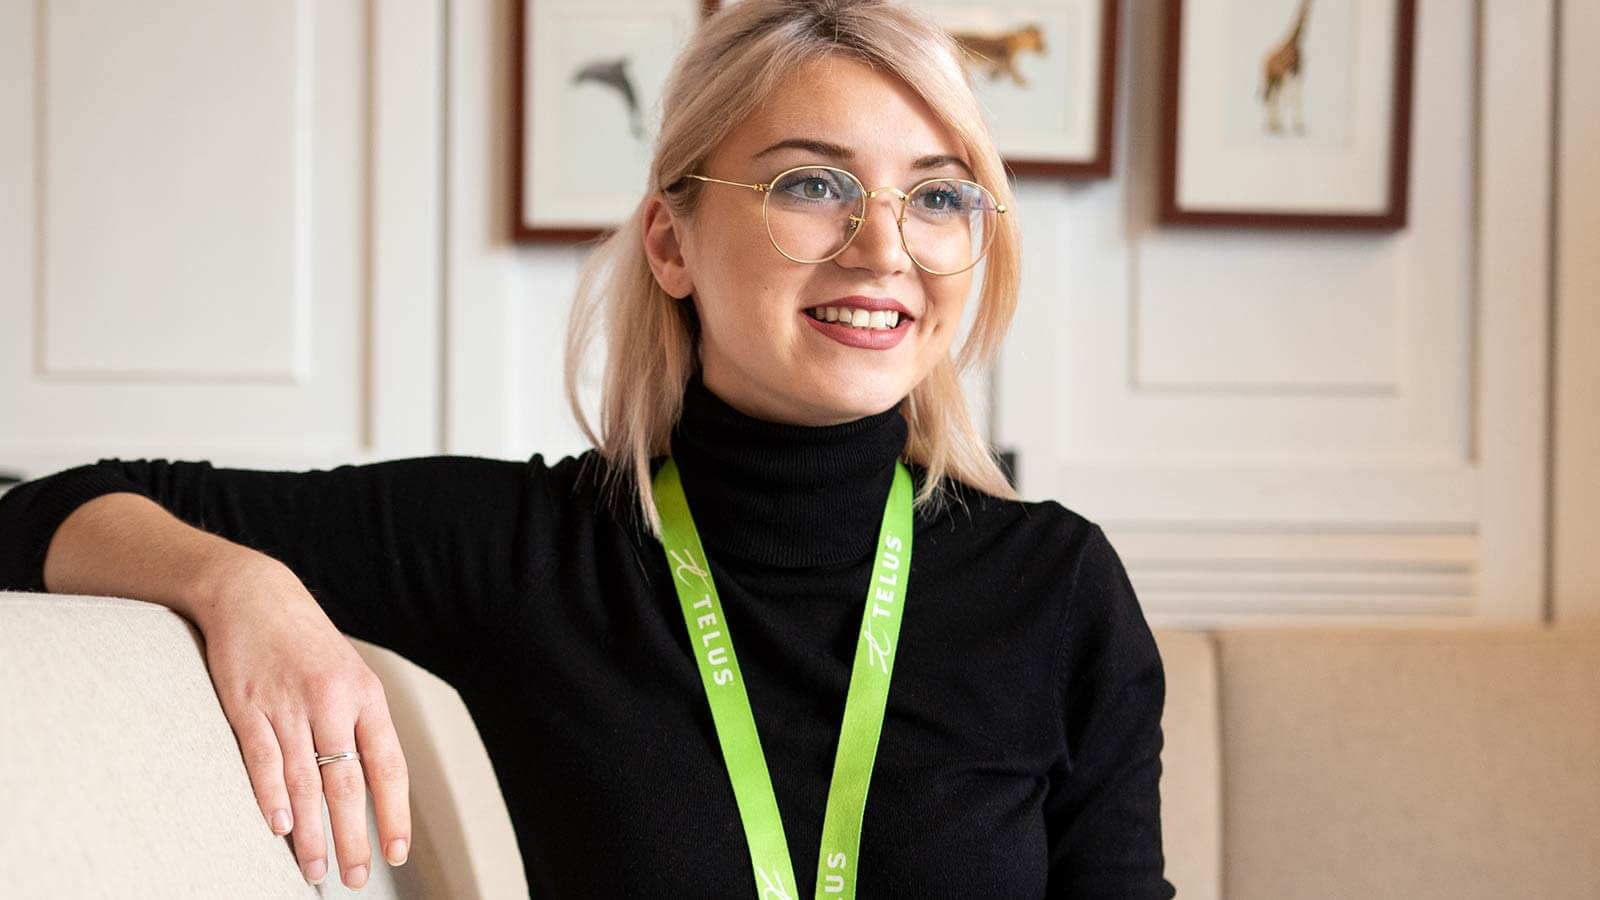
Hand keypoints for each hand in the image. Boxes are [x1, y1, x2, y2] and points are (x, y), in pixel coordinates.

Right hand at [196, 559, 411, 888]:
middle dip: (352, 837)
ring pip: (306, 781)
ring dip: (311, 833)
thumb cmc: (306, 642)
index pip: (388, 766)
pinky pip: (263, 759)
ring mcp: (288, 704)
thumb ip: (361, 725)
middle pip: (347, 783)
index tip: (396, 852)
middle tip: (356, 877)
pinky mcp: (247, 705)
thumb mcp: (349, 675)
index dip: (393, 813)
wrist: (254, 594)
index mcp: (366, 697)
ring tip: (315, 870)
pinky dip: (272, 796)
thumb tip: (373, 786)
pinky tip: (281, 827)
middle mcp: (333, 702)